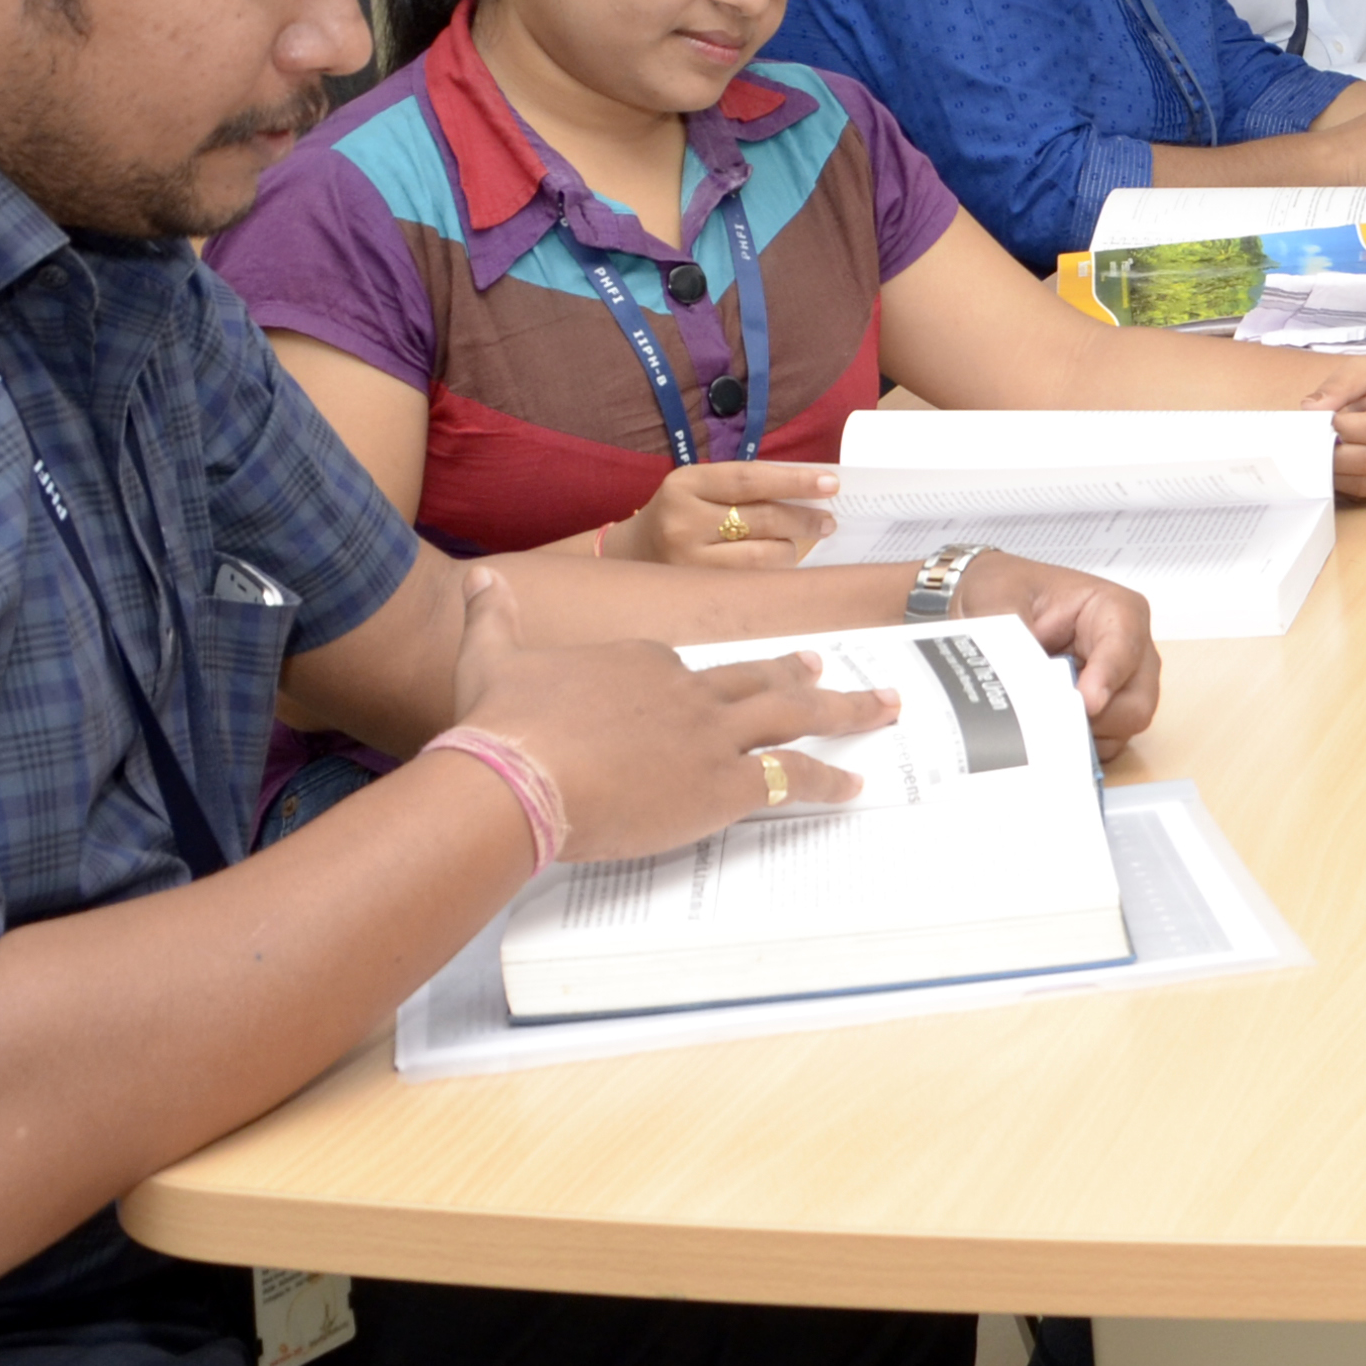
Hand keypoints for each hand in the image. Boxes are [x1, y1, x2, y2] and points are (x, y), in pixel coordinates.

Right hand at [447, 566, 865, 863]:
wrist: (518, 773)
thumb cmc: (502, 724)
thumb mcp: (491, 656)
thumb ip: (492, 618)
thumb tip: (482, 580)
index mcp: (642, 660)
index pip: (686, 666)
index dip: (714, 676)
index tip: (729, 680)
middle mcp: (687, 689)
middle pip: (759, 677)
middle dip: (803, 675)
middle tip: (835, 670)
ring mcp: (711, 735)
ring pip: (793, 715)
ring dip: (844, 712)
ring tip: (883, 710)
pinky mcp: (723, 784)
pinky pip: (791, 777)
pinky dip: (827, 780)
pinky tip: (851, 786)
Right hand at [598, 459, 840, 569]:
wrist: (630, 557)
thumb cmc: (680, 515)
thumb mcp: (700, 488)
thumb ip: (744, 487)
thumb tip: (810, 490)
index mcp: (685, 484)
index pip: (749, 479)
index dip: (794, 481)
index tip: (830, 483)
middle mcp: (683, 521)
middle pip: (760, 518)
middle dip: (803, 519)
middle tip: (828, 520)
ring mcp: (688, 561)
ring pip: (761, 556)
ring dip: (789, 549)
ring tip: (798, 542)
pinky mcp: (697, 590)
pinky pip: (752, 581)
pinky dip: (773, 572)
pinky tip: (780, 563)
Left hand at [953, 551, 1165, 745]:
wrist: (995, 607)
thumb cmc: (1010, 590)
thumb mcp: (997, 596)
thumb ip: (1008, 634)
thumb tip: (1018, 677)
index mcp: (1115, 610)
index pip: (1124, 647)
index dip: (1107, 677)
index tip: (1085, 701)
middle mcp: (1129, 651)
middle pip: (1136, 701)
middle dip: (1095, 717)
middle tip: (1051, 716)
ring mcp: (1122, 686)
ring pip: (1123, 728)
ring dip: (1081, 732)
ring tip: (1040, 715)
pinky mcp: (1107, 713)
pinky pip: (1105, 743)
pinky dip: (1075, 744)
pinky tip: (1045, 725)